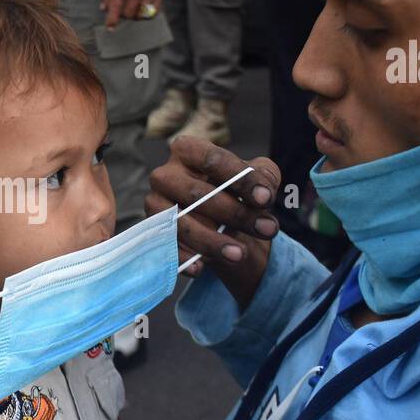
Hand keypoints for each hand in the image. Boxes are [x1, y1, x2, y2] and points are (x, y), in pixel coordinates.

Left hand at [99, 0, 164, 29]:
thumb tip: (104, 8)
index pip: (115, 8)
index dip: (112, 20)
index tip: (110, 27)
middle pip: (129, 14)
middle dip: (124, 15)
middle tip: (123, 9)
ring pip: (141, 15)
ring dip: (136, 15)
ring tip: (133, 8)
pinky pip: (154, 11)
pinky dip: (147, 13)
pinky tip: (143, 8)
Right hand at [146, 137, 281, 309]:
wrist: (220, 222)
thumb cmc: (237, 193)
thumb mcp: (258, 178)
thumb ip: (265, 177)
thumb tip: (263, 192)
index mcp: (187, 150)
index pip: (213, 161)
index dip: (241, 179)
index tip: (266, 199)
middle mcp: (164, 174)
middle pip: (198, 193)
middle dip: (236, 214)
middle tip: (267, 229)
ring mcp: (154, 204)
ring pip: (182, 223)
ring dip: (212, 241)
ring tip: (240, 254)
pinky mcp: (151, 231)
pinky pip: (167, 246)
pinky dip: (184, 258)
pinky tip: (201, 268)